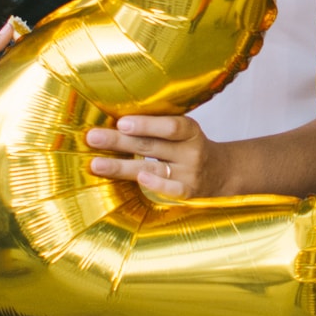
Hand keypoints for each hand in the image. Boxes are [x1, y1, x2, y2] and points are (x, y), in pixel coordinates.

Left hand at [86, 114, 223, 198]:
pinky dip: (156, 185)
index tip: (121, 122)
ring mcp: (190, 174)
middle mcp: (191, 152)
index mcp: (190, 131)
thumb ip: (157, 127)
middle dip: (119, 141)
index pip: (170, 126)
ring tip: (96, 165)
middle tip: (92, 138)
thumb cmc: (190, 148)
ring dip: (122, 167)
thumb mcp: (183, 133)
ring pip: (153, 169)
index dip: (146, 124)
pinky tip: (139, 181)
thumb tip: (113, 122)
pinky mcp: (189, 194)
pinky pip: (171, 190)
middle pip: (152, 146)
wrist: (222, 173)